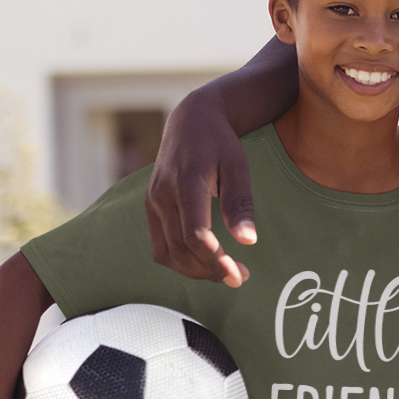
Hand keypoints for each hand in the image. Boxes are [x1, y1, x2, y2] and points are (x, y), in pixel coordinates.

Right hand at [145, 93, 256, 285]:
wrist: (191, 121)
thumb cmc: (220, 144)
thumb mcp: (237, 167)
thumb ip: (240, 204)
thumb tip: (248, 242)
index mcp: (187, 182)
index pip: (195, 234)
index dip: (216, 260)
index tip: (239, 275)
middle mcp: (163, 194)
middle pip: (181, 249)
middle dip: (210, 270)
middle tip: (239, 277)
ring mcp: (152, 201)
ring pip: (166, 253)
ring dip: (194, 270)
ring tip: (223, 272)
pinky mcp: (150, 207)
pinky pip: (159, 246)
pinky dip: (179, 261)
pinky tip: (203, 261)